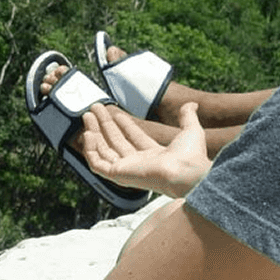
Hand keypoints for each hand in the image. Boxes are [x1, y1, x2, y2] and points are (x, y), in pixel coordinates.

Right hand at [82, 102, 210, 198]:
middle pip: (115, 142)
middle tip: (95, 109)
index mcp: (154, 155)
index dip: (124, 125)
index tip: (115, 112)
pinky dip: (90, 149)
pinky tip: (88, 134)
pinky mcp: (117, 175)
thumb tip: (192, 104)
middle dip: (104, 124)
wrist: (185, 171)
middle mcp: (139, 163)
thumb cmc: (190, 156)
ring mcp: (127, 169)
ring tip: (87, 115)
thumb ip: (188, 117)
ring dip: (94, 132)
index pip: (133, 139)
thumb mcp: (191, 130)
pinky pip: (97, 163)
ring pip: (104, 150)